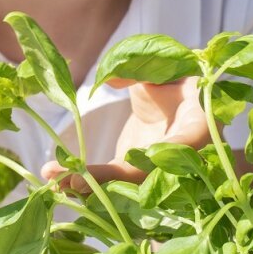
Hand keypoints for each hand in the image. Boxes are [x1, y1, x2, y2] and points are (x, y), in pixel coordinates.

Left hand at [41, 77, 210, 192]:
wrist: (179, 96)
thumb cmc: (175, 76)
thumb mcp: (162, 67)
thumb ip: (138, 71)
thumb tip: (109, 80)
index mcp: (199, 127)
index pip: (180, 147)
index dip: (150, 160)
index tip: (123, 165)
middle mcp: (181, 159)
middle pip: (146, 176)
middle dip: (108, 183)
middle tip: (71, 181)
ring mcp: (156, 170)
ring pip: (126, 185)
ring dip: (91, 186)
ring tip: (54, 182)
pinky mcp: (136, 171)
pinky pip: (114, 180)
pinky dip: (88, 179)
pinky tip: (58, 178)